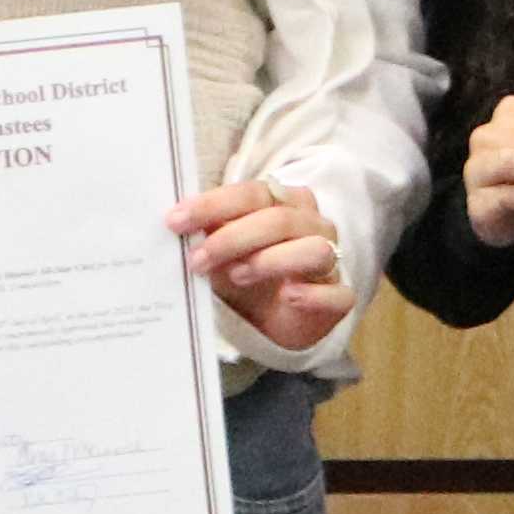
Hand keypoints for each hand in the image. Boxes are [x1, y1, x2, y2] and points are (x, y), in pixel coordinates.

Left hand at [171, 179, 351, 355]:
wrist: (277, 319)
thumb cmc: (248, 274)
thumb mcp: (223, 251)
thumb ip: (207, 233)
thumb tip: (173, 221)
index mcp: (286, 203)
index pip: (252, 193)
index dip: (214, 205)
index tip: (176, 221)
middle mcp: (314, 225)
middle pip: (279, 220)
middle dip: (232, 238)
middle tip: (196, 259)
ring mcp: (331, 261)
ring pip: (312, 250)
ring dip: (270, 260)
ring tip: (236, 275)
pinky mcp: (339, 298)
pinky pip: (337, 294)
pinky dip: (312, 294)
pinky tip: (288, 296)